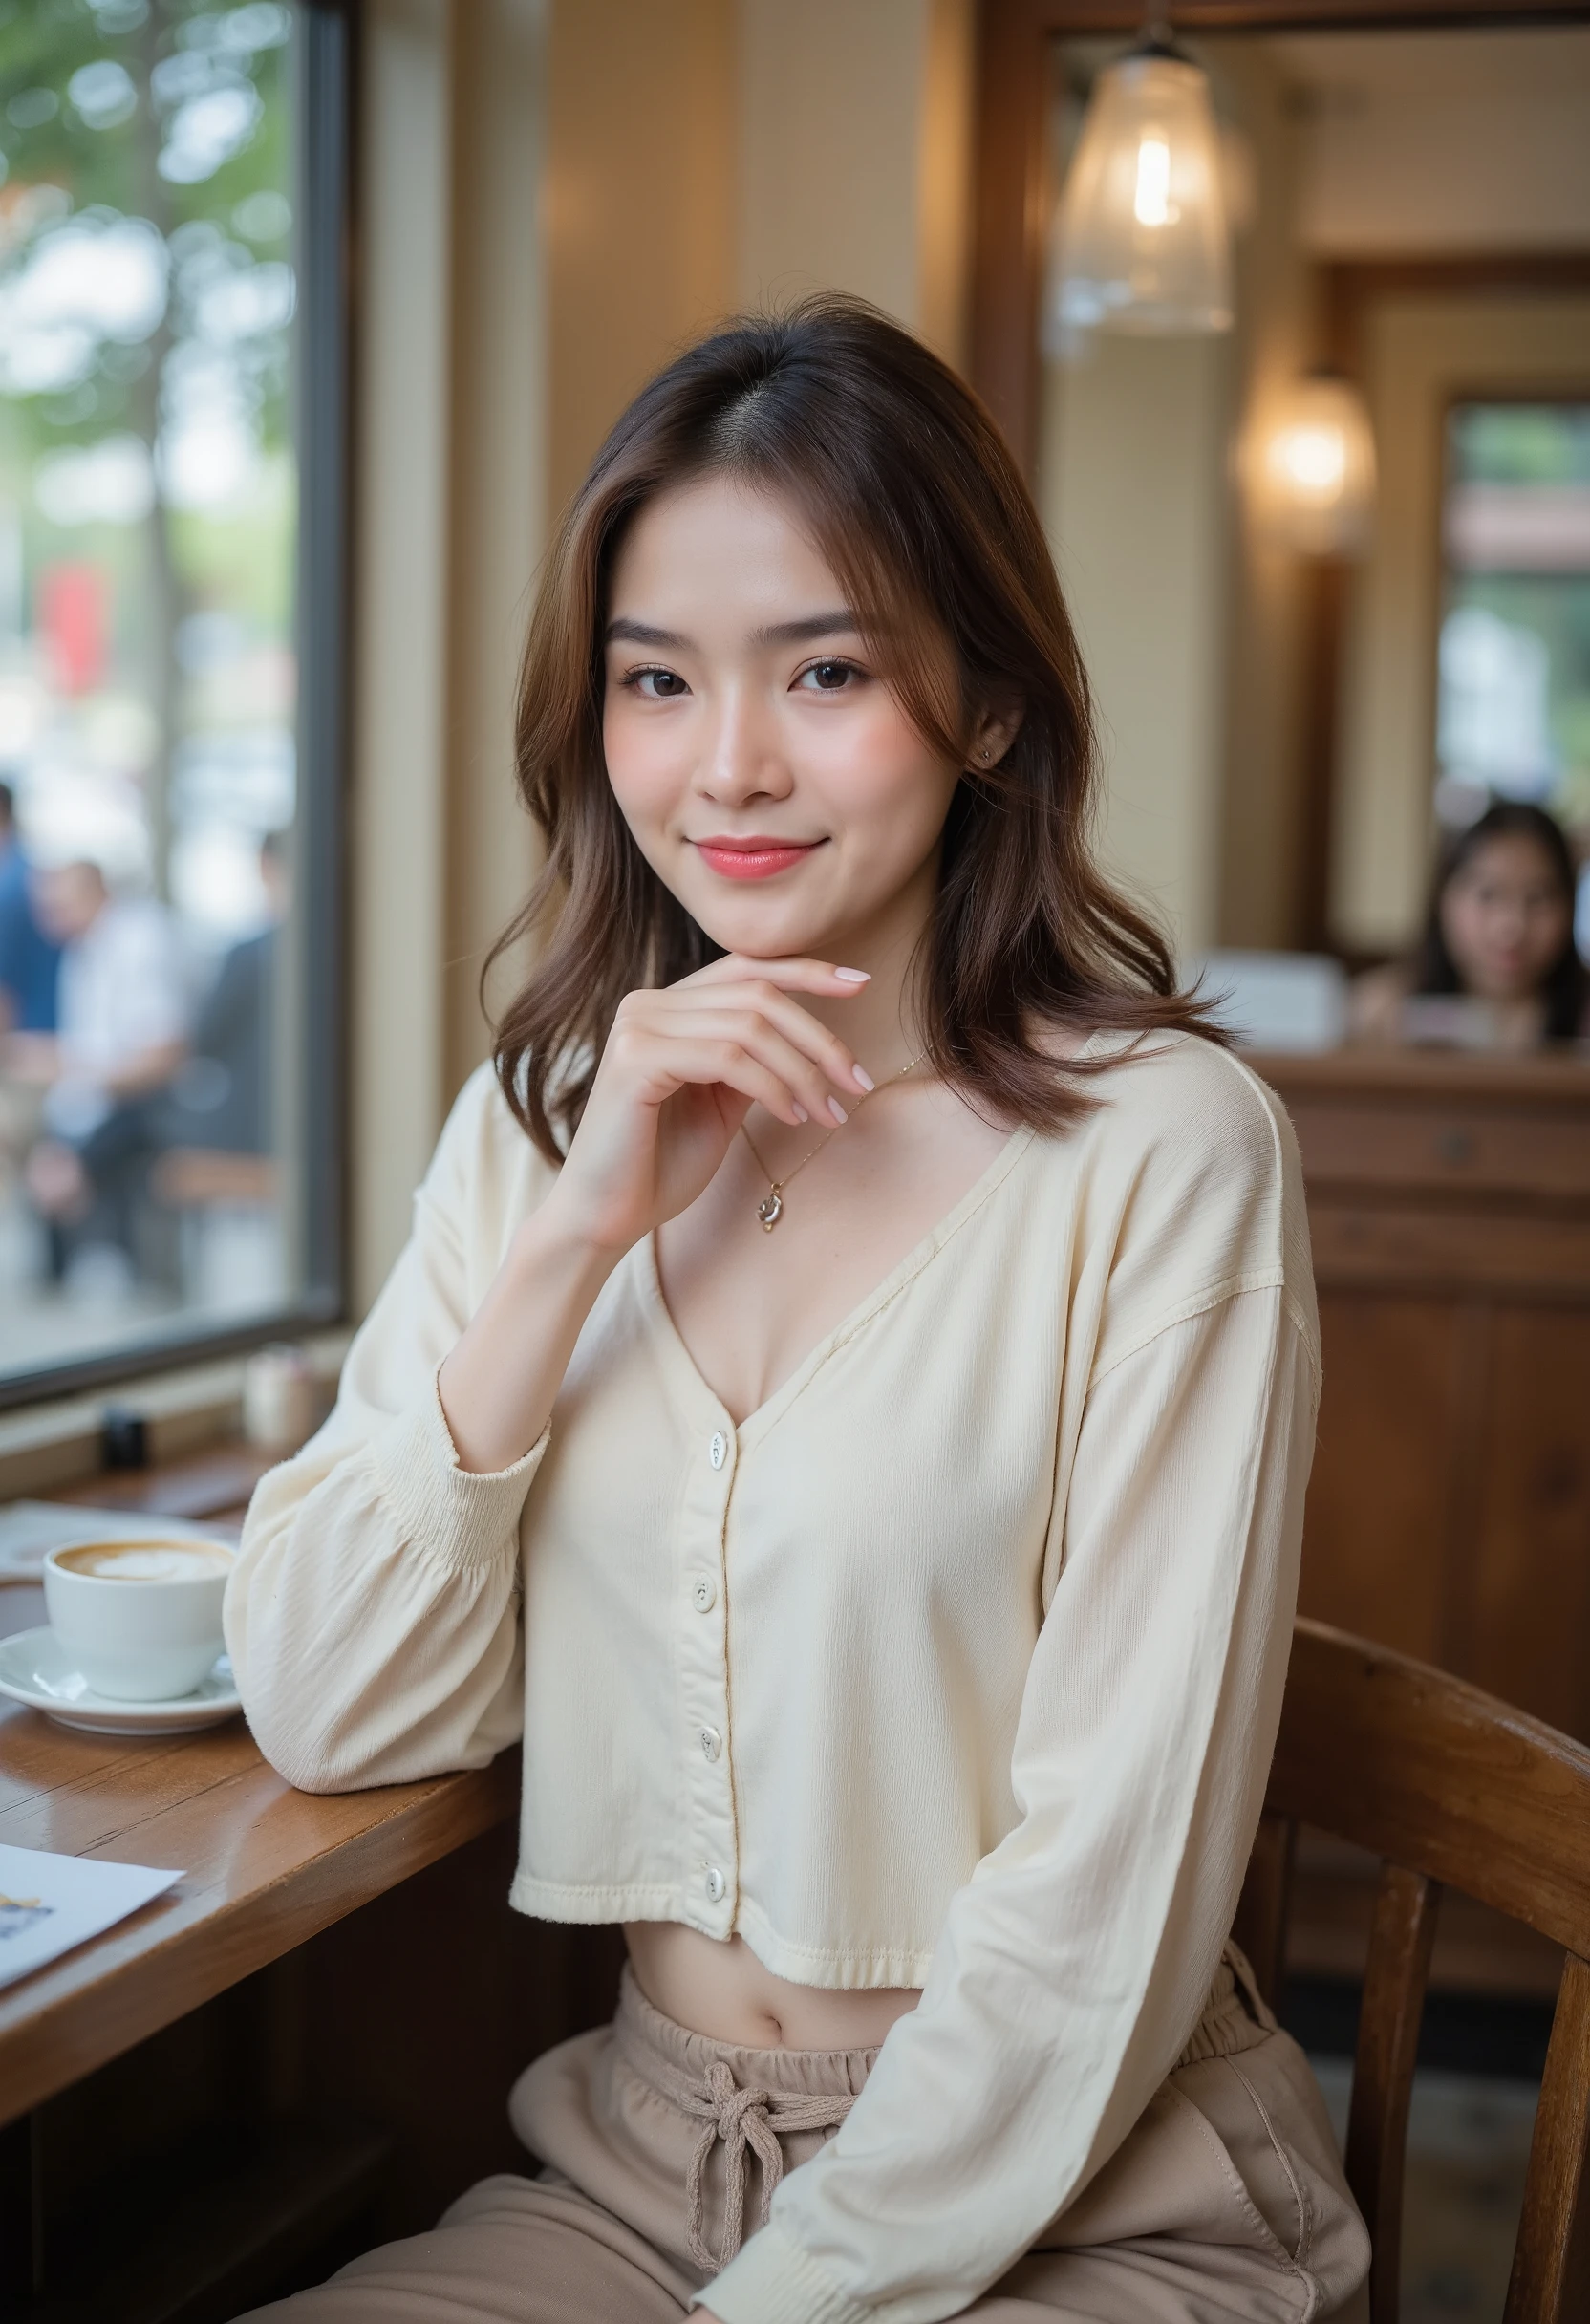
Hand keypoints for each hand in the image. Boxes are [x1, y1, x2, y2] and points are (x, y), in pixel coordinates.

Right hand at [542, 953, 871, 1256]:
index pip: (746, 968)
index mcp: (666, 1006)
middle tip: (857, 1083)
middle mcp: (647, 1003)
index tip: (861, 984)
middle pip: (759, 996)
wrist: (605, 1217)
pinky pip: (728, 1058)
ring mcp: (637, 1026)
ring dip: (804, 1072)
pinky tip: (792, 1117)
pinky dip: (772, 1086)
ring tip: (830, 1113)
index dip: (807, 971)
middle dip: (821, 1039)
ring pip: (750, 1027)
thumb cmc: (661, 1165)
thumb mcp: (722, 1101)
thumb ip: (753, 1059)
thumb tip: (813, 1038)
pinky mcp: (634, 1058)